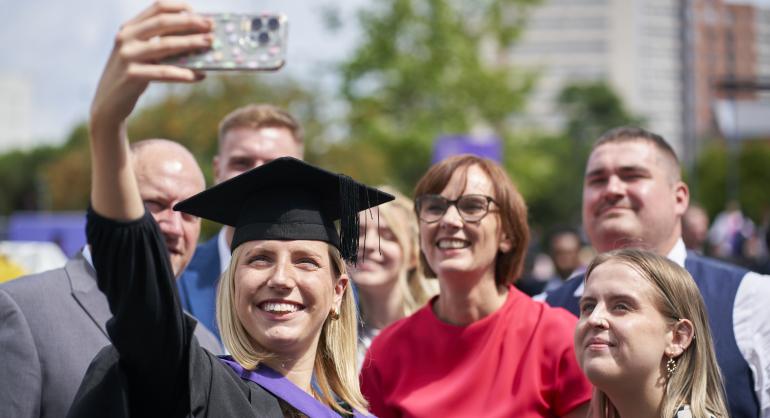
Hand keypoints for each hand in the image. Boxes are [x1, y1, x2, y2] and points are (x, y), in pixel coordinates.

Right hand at [90, 1, 212, 131]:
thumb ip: (160, 43)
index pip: (156, 8)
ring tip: (209, 45)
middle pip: (163, 22)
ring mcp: (127, 56)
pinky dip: (183, 73)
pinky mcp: (131, 75)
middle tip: (211, 26)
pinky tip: (199, 75)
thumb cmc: (133, 75)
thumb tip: (198, 38)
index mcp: (130, 27)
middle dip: (190, 22)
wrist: (108, 103)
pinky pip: (163, 72)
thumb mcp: (142, 54)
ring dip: (190, 44)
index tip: (197, 12)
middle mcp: (126, 37)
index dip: (179, 7)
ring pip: (164, 45)